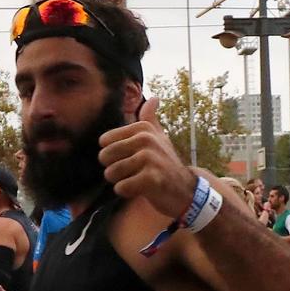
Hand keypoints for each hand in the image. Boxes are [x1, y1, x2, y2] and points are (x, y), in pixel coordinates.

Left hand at [98, 96, 193, 217]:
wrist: (185, 190)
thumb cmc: (166, 163)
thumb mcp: (160, 137)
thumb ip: (150, 118)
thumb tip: (154, 98)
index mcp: (142, 128)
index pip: (104, 141)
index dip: (113, 153)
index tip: (130, 157)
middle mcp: (145, 139)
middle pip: (105, 156)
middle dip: (113, 169)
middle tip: (132, 172)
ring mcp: (149, 158)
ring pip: (111, 173)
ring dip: (120, 181)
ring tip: (136, 180)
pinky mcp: (151, 179)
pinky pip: (121, 187)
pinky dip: (126, 192)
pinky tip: (140, 190)